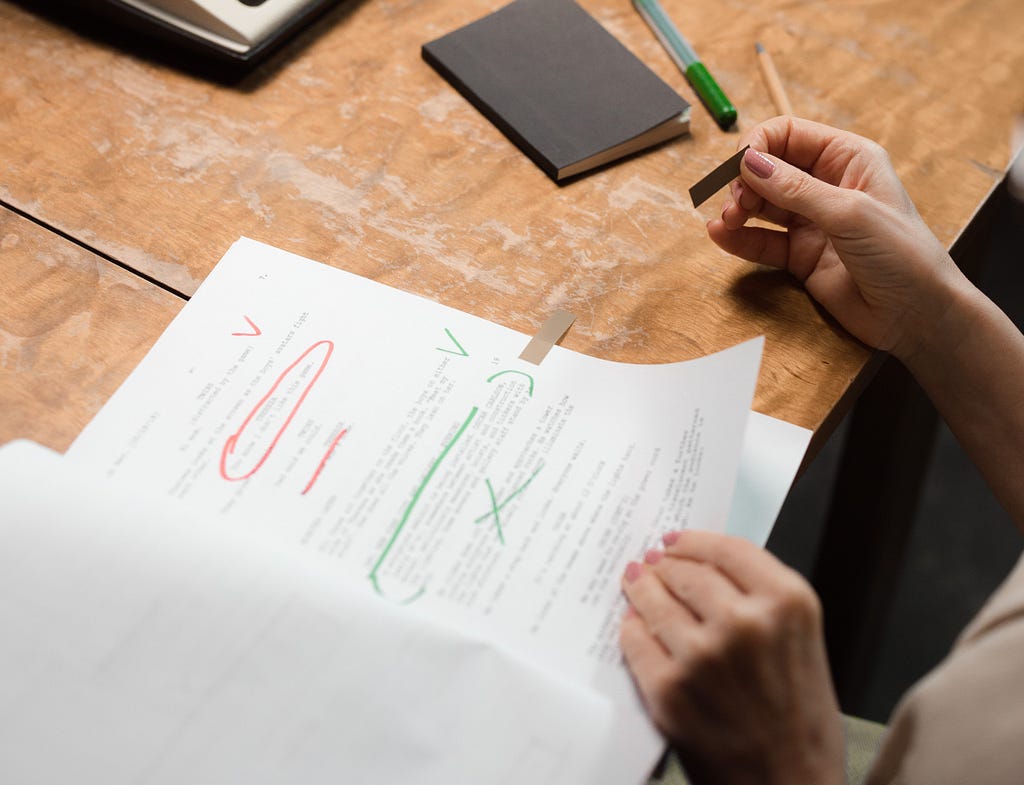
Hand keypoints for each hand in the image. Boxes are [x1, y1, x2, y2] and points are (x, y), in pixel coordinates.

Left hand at [620, 530, 843, 784]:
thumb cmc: (801, 724)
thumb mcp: (802, 643)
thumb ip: (762, 602)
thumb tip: (704, 567)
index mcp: (788, 603)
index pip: (728, 549)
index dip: (694, 541)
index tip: (676, 540)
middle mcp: (746, 622)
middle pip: (686, 570)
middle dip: (664, 565)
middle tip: (652, 564)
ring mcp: (703, 655)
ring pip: (654, 599)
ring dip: (640, 589)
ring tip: (634, 583)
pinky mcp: (669, 688)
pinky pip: (635, 640)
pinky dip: (631, 630)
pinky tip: (633, 626)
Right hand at [707, 116, 967, 361]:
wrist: (917, 315)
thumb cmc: (903, 256)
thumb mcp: (849, 214)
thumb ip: (796, 190)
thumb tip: (750, 163)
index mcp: (849, 159)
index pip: (790, 135)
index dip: (759, 144)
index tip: (738, 165)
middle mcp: (828, 186)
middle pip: (769, 169)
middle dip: (745, 182)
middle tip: (735, 205)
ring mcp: (813, 222)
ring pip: (761, 205)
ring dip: (738, 210)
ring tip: (727, 222)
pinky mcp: (801, 256)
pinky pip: (762, 241)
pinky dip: (739, 239)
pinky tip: (721, 236)